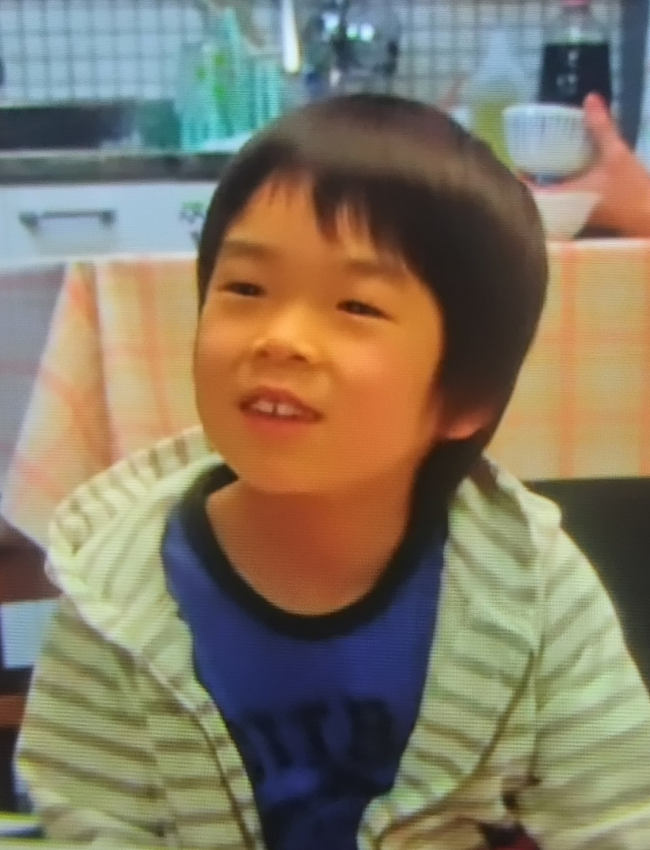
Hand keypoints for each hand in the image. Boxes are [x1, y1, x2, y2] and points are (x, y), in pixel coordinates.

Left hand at [526, 93, 649, 236]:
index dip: (521, 179)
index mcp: (565, 197)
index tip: (519, 163)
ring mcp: (573, 219)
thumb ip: (601, 127)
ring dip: (545, 189)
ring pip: (550, 204)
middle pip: (536, 200)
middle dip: (531, 183)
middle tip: (529, 163)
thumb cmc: (631, 189)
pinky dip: (560, 195)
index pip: (530, 193)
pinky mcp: (585, 220)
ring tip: (543, 170)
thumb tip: (590, 98)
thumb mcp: (616, 154)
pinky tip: (566, 181)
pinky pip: (563, 207)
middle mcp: (564, 212)